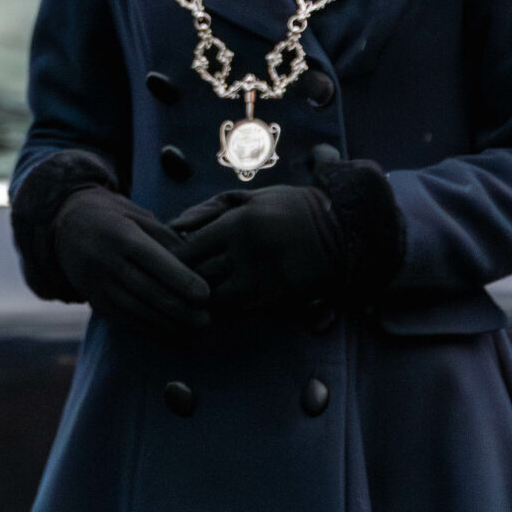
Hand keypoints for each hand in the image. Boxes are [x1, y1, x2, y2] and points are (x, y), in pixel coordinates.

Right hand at [51, 186, 209, 336]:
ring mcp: (98, 286)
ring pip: (138, 311)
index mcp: (120, 236)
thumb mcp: (138, 216)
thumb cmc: (113, 216)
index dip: (181, 280)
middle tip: (208, 318)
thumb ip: (166, 238)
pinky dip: (151, 330)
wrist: (66, 226)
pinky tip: (173, 334)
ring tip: (195, 329)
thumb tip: (197, 264)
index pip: (154, 261)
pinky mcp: (96, 302)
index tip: (206, 293)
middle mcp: (107, 263)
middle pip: (148, 291)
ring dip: (169, 324)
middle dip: (181, 309)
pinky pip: (126, 321)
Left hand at [173, 184, 340, 318]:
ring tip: (197, 295)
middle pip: (199, 276)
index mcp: (237, 223)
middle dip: (184, 281)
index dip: (176, 258)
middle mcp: (247, 253)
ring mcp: (262, 279)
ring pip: (215, 299)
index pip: (190, 249)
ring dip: (202, 300)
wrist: (338, 231)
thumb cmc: (288, 208)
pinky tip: (219, 304)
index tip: (173, 259)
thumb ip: (209, 209)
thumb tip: (173, 225)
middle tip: (176, 282)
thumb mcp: (249, 198)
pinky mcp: (276, 299)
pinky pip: (238, 313)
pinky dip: (223, 311)